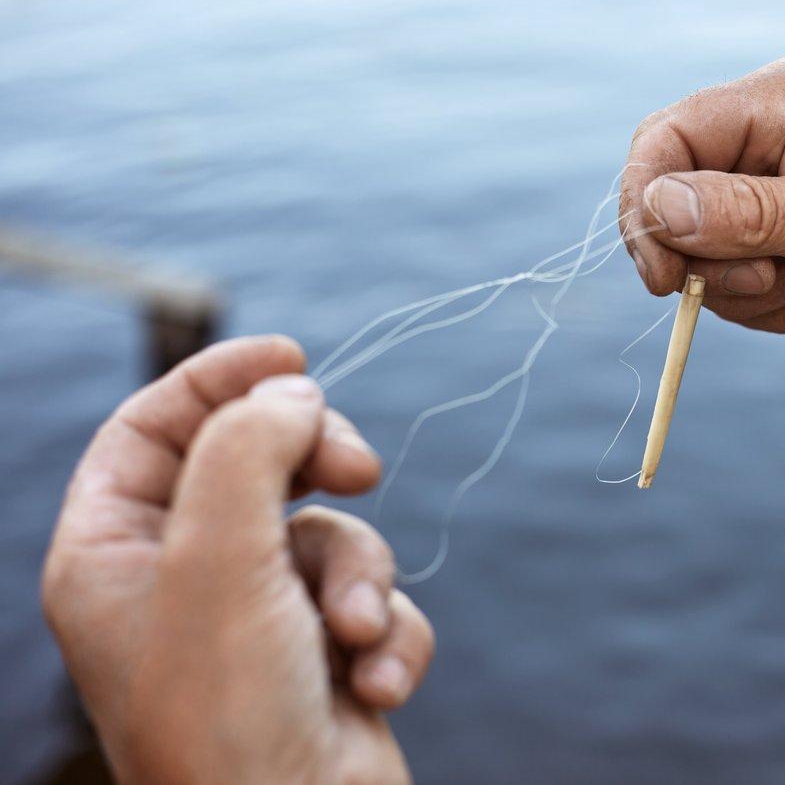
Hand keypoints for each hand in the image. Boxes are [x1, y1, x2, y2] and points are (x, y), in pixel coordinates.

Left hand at [43, 336, 433, 783]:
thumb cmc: (230, 714)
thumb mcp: (219, 559)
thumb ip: (246, 449)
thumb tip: (293, 392)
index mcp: (114, 552)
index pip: (154, 426)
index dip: (219, 379)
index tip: (293, 354)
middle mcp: (182, 578)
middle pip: (257, 461)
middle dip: (319, 463)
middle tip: (359, 468)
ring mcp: (257, 616)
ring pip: (333, 531)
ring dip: (361, 577)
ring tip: (353, 635)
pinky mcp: (325, 649)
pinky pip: (374, 596)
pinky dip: (387, 631)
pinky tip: (374, 684)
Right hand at [619, 56, 784, 340]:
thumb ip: (745, 213)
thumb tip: (657, 210)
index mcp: (779, 103)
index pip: (668, 137)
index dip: (647, 201)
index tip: (662, 273)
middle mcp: (765, 144)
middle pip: (673, 203)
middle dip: (711, 259)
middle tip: (767, 280)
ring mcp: (771, 198)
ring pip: (701, 257)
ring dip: (749, 290)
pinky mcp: (780, 247)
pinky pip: (733, 290)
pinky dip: (769, 307)